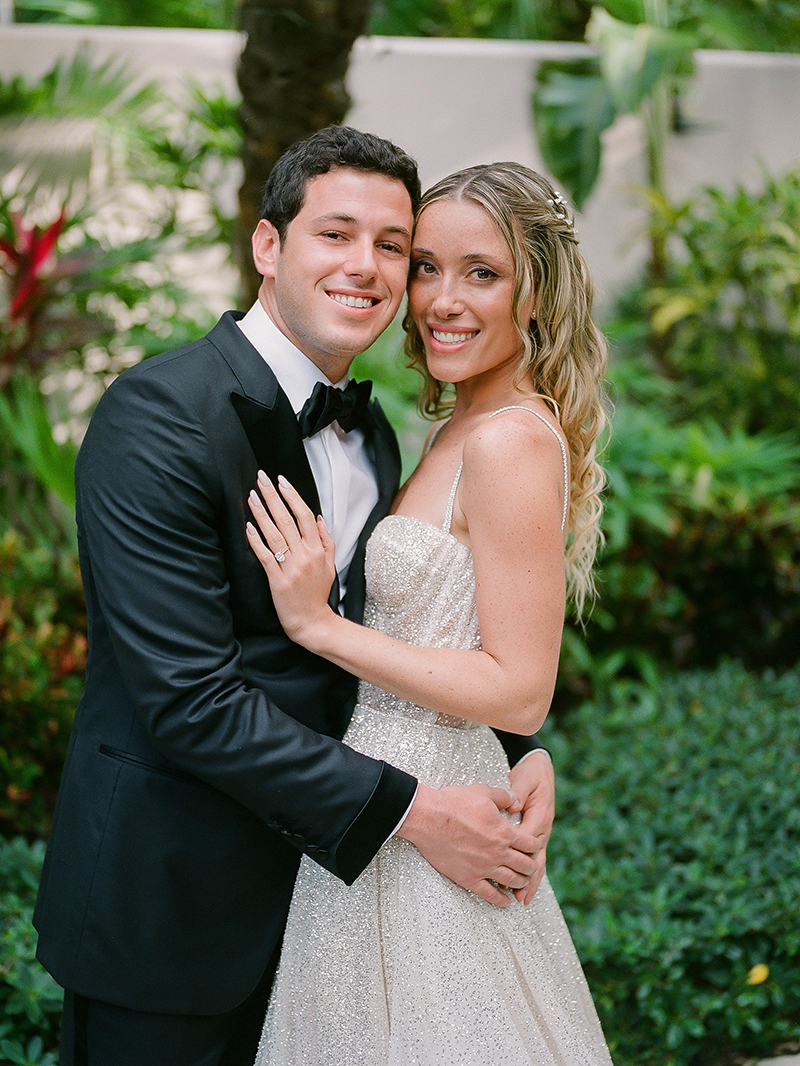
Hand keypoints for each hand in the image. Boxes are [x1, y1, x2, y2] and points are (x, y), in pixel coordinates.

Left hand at [246, 472, 337, 644]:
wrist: (313, 622)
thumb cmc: (318, 594)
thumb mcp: (330, 565)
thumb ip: (326, 540)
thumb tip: (318, 517)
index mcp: (318, 550)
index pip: (305, 515)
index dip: (292, 496)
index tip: (281, 481)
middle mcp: (305, 556)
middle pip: (287, 519)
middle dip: (273, 496)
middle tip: (261, 478)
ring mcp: (291, 568)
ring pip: (274, 534)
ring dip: (261, 513)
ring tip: (251, 496)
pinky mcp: (278, 581)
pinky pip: (265, 556)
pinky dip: (256, 540)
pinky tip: (248, 526)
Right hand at [396, 783, 538, 908]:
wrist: (429, 818)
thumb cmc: (454, 803)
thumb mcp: (483, 792)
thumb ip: (504, 797)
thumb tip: (516, 800)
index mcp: (504, 832)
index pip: (529, 843)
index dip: (534, 845)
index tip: (534, 846)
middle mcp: (498, 853)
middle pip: (524, 865)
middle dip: (530, 866)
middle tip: (531, 867)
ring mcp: (484, 868)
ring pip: (511, 881)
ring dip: (520, 882)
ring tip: (522, 882)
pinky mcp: (468, 878)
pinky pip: (489, 894)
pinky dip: (501, 900)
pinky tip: (506, 902)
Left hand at [507, 751, 554, 903]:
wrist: (539, 768)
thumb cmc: (531, 774)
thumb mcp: (525, 778)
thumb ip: (518, 791)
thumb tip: (513, 804)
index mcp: (540, 815)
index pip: (529, 839)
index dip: (519, 855)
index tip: (507, 868)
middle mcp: (543, 828)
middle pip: (535, 857)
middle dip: (527, 877)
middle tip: (518, 894)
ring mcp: (541, 834)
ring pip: (536, 862)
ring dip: (529, 881)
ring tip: (521, 899)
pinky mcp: (536, 835)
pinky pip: (533, 858)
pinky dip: (529, 874)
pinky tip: (522, 887)